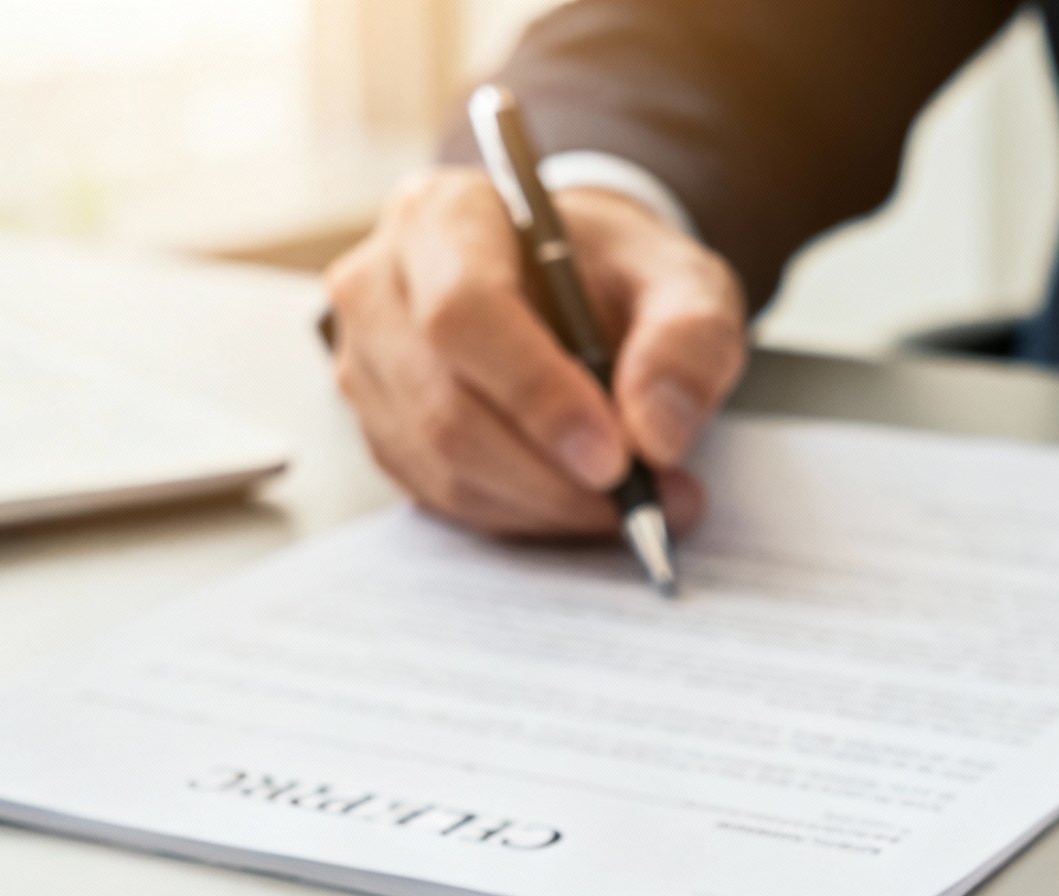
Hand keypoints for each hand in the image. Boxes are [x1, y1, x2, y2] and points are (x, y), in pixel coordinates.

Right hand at [324, 167, 746, 536]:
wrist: (577, 288)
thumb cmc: (621, 274)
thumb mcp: (685, 282)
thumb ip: (689, 339)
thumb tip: (657, 434)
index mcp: (442, 216)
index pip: (464, 311)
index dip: (538, 394)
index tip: (616, 457)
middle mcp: (380, 285)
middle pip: (448, 406)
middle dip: (554, 474)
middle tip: (645, 497)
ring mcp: (369, 363)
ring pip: (444, 465)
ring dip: (547, 505)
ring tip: (632, 503)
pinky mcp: (381, 429)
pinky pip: (444, 497)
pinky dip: (524, 516)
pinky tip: (581, 503)